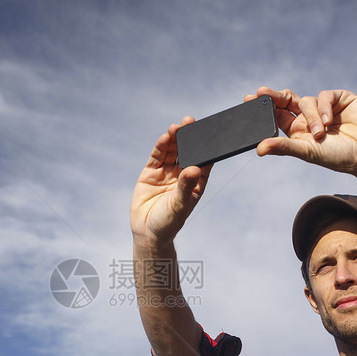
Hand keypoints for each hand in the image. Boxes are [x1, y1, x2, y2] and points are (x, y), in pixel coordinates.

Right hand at [131, 118, 211, 250]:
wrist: (147, 233)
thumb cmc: (169, 223)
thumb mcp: (179, 205)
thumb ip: (186, 186)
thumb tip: (195, 169)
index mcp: (195, 182)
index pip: (204, 160)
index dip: (206, 147)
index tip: (209, 133)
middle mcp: (182, 175)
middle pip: (187, 151)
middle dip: (188, 137)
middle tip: (190, 122)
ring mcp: (166, 172)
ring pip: (172, 151)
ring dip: (174, 138)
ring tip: (176, 128)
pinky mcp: (151, 172)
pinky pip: (157, 156)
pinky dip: (160, 146)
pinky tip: (165, 137)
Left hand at [245, 88, 356, 182]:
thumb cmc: (337, 157)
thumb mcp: (306, 153)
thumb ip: (283, 148)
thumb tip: (259, 149)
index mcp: (297, 129)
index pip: (276, 114)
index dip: (264, 106)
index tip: (250, 98)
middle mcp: (308, 116)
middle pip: (286, 99)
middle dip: (274, 96)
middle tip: (262, 93)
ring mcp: (324, 106)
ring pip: (306, 101)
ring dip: (312, 117)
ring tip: (321, 134)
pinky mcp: (340, 98)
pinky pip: (325, 95)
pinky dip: (325, 107)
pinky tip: (330, 121)